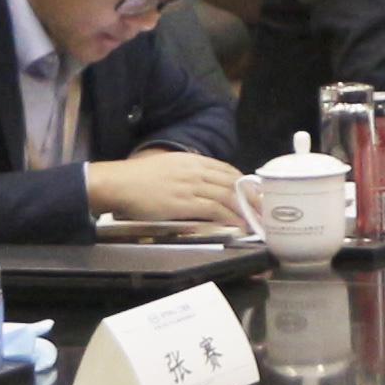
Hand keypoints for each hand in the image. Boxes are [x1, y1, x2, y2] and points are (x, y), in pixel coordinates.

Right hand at [89, 148, 245, 229]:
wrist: (119, 182)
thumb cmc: (138, 178)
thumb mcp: (168, 166)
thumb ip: (187, 172)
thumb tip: (200, 182)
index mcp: (193, 160)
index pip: (227, 170)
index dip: (244, 183)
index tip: (255, 193)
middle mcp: (196, 171)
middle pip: (233, 183)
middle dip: (252, 197)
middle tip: (265, 209)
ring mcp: (191, 186)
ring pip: (228, 196)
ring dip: (245, 209)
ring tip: (257, 220)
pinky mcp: (184, 202)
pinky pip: (215, 209)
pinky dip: (230, 217)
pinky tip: (239, 225)